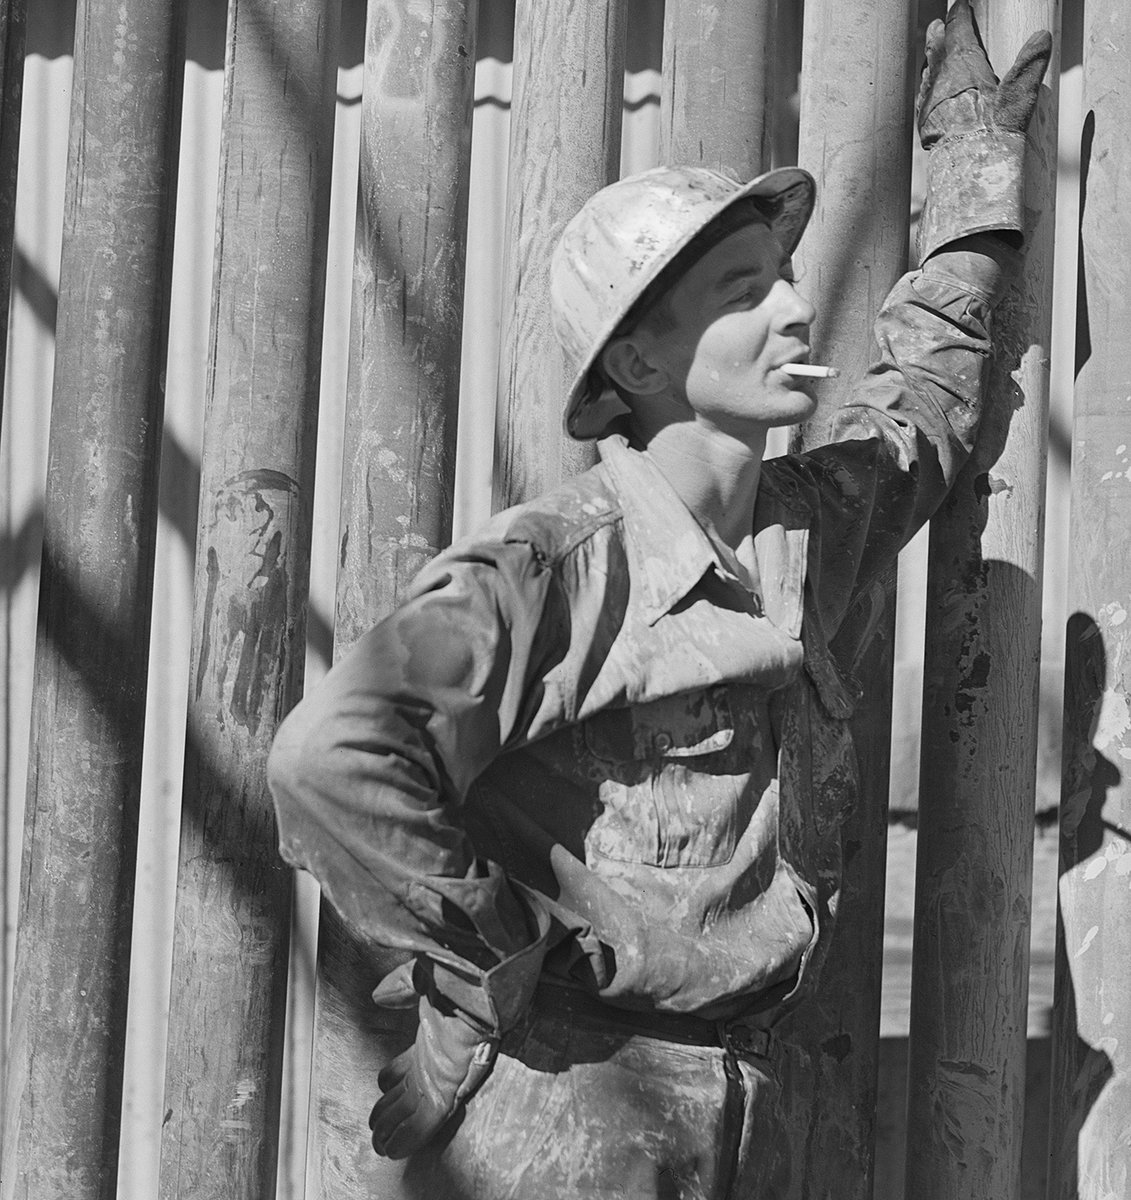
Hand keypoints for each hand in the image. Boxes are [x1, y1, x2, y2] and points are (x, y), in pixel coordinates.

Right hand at [369, 986, 496, 1158]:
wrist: (479, 986)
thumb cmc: (454, 979)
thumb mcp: (422, 977)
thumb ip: (401, 986)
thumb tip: (379, 994)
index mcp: (427, 1042)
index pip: (403, 1070)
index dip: (390, 1082)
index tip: (383, 1089)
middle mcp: (432, 1064)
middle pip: (403, 1098)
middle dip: (388, 1115)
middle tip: (376, 1131)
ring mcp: (438, 1079)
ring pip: (409, 1115)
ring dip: (392, 1131)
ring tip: (380, 1145)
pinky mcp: (448, 1091)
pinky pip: (424, 1122)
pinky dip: (408, 1137)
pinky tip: (394, 1150)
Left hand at [918, 0, 1050, 147]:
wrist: (967, 165)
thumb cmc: (994, 130)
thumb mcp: (1020, 94)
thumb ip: (1030, 64)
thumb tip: (1042, 36)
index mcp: (963, 63)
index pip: (958, 30)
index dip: (959, 15)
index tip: (960, 4)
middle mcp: (940, 78)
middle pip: (936, 49)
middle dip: (938, 35)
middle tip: (937, 25)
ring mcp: (928, 100)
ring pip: (928, 72)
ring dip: (931, 60)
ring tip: (933, 52)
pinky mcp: (923, 121)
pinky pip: (923, 96)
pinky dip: (927, 86)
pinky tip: (930, 89)